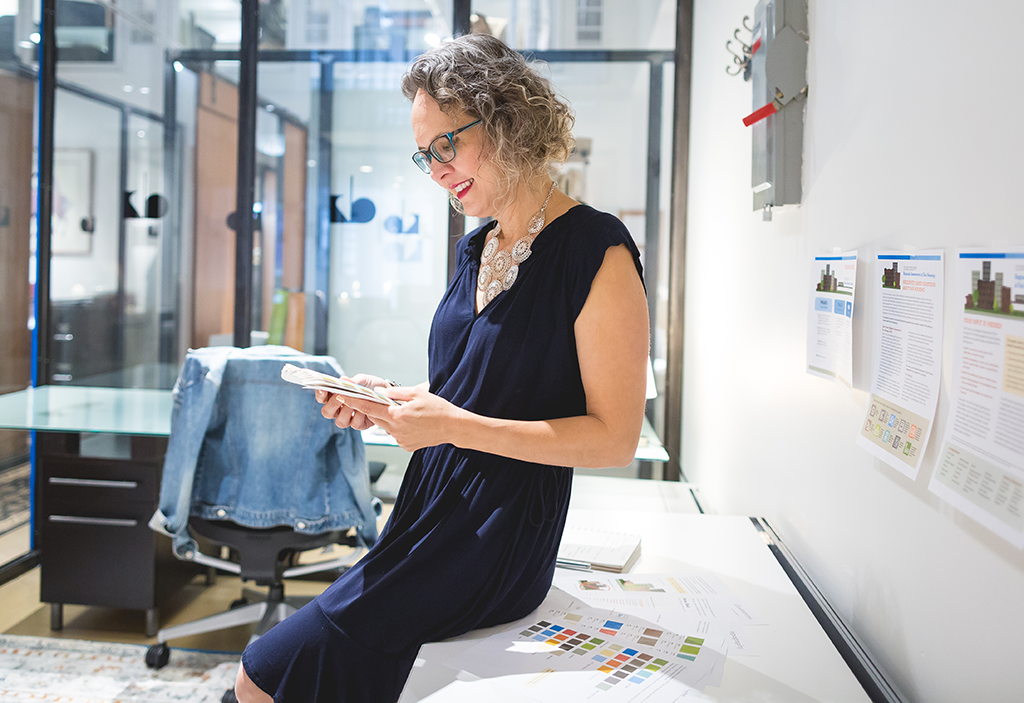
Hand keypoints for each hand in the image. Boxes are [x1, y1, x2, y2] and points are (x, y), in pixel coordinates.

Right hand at [315, 373, 388, 430]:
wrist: (388, 394)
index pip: (322, 397)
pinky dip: (360, 416)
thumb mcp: (364, 380)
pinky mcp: (359, 425)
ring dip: (347, 411)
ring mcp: (348, 418)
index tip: (323, 389)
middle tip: (340, 395)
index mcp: (336, 396)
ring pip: (340, 421)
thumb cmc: (372, 386)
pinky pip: (355, 424)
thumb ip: (354, 380)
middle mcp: (339, 409)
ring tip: (355, 403)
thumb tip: (344, 380)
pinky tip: (366, 410)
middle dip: (333, 404)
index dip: (320, 394)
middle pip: (327, 412)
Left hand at [336, 383, 461, 451]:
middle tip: (381, 401)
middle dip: (375, 409)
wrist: (453, 427)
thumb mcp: (416, 393)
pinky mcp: (405, 446)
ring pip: (386, 426)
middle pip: (376, 418)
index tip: (343, 396)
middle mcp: (396, 430)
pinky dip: (399, 427)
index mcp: (397, 416)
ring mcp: (400, 440)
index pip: (369, 408)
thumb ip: (395, 393)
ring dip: (389, 418)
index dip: (354, 402)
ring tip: (407, 412)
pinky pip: (395, 434)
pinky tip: (413, 423)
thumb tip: (379, 392)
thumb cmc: (437, 408)